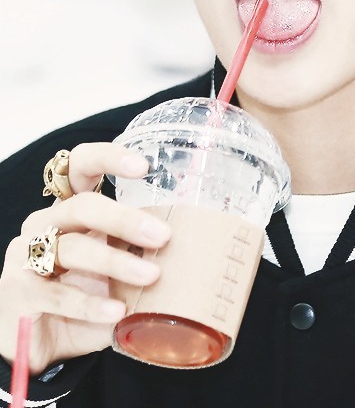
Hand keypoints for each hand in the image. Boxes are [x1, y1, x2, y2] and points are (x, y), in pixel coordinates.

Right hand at [0, 144, 170, 373]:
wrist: (43, 343)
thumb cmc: (84, 295)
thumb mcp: (116, 269)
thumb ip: (138, 251)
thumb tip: (190, 244)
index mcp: (70, 209)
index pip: (81, 166)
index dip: (108, 158)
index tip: (143, 166)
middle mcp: (45, 223)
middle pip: (82, 206)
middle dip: (124, 219)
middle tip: (161, 235)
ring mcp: (26, 255)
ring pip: (71, 249)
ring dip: (114, 262)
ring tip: (150, 277)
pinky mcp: (18, 291)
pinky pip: (56, 294)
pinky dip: (89, 304)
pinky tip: (116, 312)